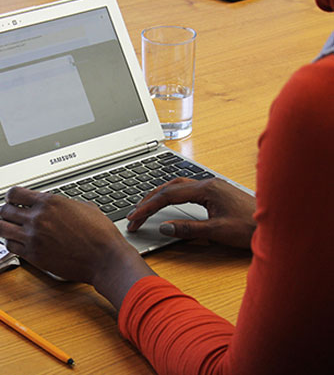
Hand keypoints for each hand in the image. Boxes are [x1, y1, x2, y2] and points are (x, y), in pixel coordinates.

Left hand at [0, 187, 154, 308]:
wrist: (105, 258)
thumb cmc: (100, 233)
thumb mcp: (84, 207)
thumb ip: (63, 203)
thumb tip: (56, 205)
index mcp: (49, 202)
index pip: (14, 193)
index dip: (11, 197)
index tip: (13, 201)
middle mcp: (38, 218)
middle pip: (4, 210)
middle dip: (6, 213)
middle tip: (12, 216)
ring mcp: (33, 237)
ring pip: (1, 229)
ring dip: (5, 228)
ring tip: (12, 229)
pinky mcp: (34, 255)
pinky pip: (10, 246)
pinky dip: (12, 243)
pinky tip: (19, 242)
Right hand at [127, 177, 255, 248]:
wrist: (279, 223)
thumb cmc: (251, 227)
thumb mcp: (217, 231)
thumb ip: (188, 229)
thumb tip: (164, 227)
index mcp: (206, 189)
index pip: (168, 195)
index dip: (148, 207)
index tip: (135, 217)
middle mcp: (208, 183)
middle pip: (169, 186)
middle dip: (149, 200)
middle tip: (134, 214)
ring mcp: (212, 186)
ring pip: (177, 185)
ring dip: (158, 195)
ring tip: (144, 207)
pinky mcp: (216, 192)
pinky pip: (186, 189)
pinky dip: (171, 195)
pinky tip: (168, 201)